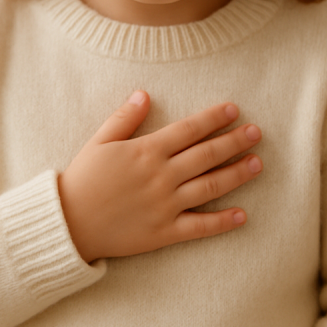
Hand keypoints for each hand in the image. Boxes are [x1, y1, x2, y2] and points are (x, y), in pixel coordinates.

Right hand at [57, 91, 262, 262]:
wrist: (68, 223)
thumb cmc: (82, 179)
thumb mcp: (99, 142)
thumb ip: (124, 118)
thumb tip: (144, 94)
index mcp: (146, 151)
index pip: (188, 130)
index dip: (213, 119)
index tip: (234, 110)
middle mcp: (161, 176)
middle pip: (206, 155)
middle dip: (234, 142)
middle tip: (257, 132)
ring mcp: (165, 205)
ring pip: (210, 187)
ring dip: (236, 174)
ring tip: (257, 164)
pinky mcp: (164, 232)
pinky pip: (199, 226)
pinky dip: (222, 221)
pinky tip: (242, 215)